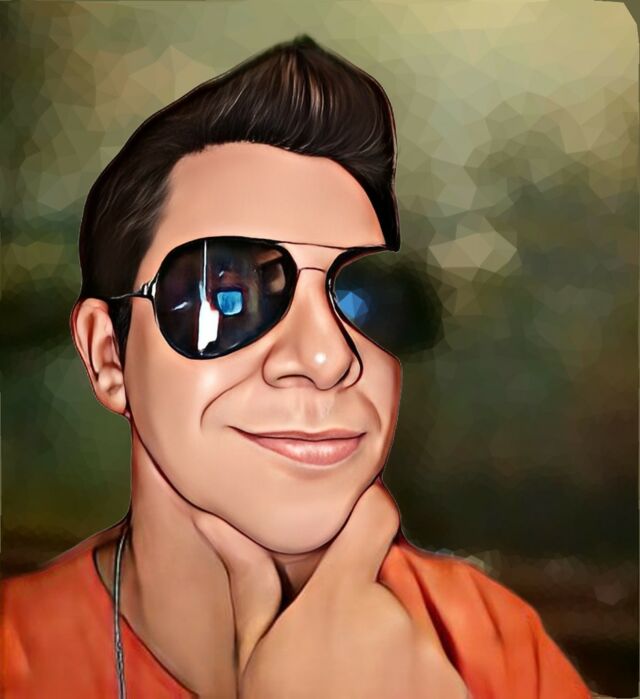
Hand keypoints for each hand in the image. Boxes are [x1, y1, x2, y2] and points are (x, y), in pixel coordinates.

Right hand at [196, 481, 468, 698]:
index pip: (377, 515)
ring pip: (417, 616)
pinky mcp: (457, 689)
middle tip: (347, 633)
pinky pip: (439, 657)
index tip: (360, 517)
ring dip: (397, 633)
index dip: (371, 507)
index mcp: (343, 595)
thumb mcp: (256, 654)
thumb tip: (213, 519)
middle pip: (396, 573)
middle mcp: (395, 615)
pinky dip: (420, 670)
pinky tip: (389, 693)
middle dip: (375, 590)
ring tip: (366, 672)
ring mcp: (431, 654)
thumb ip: (250, 581)